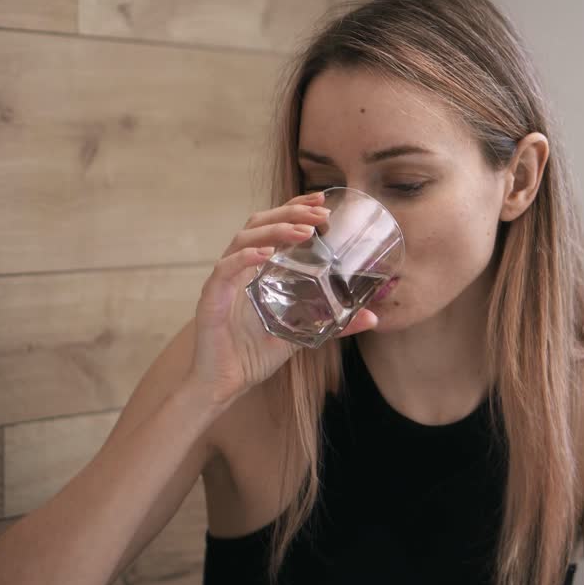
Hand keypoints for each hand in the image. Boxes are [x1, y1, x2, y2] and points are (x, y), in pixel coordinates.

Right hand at [187, 192, 378, 405]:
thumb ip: (334, 324)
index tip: (321, 200)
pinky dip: (244, 258)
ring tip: (303, 232)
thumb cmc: (255, 354)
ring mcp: (223, 281)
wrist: (224, 384)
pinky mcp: (211, 299)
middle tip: (320, 213)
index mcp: (257, 268)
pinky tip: (265, 254)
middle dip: (290, 212)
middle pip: (258, 223)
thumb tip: (372, 318)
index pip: (273, 225)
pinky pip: (224, 270)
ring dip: (274, 230)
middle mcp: (238, 268)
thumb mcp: (302, 333)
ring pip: (242, 239)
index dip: (295, 207)